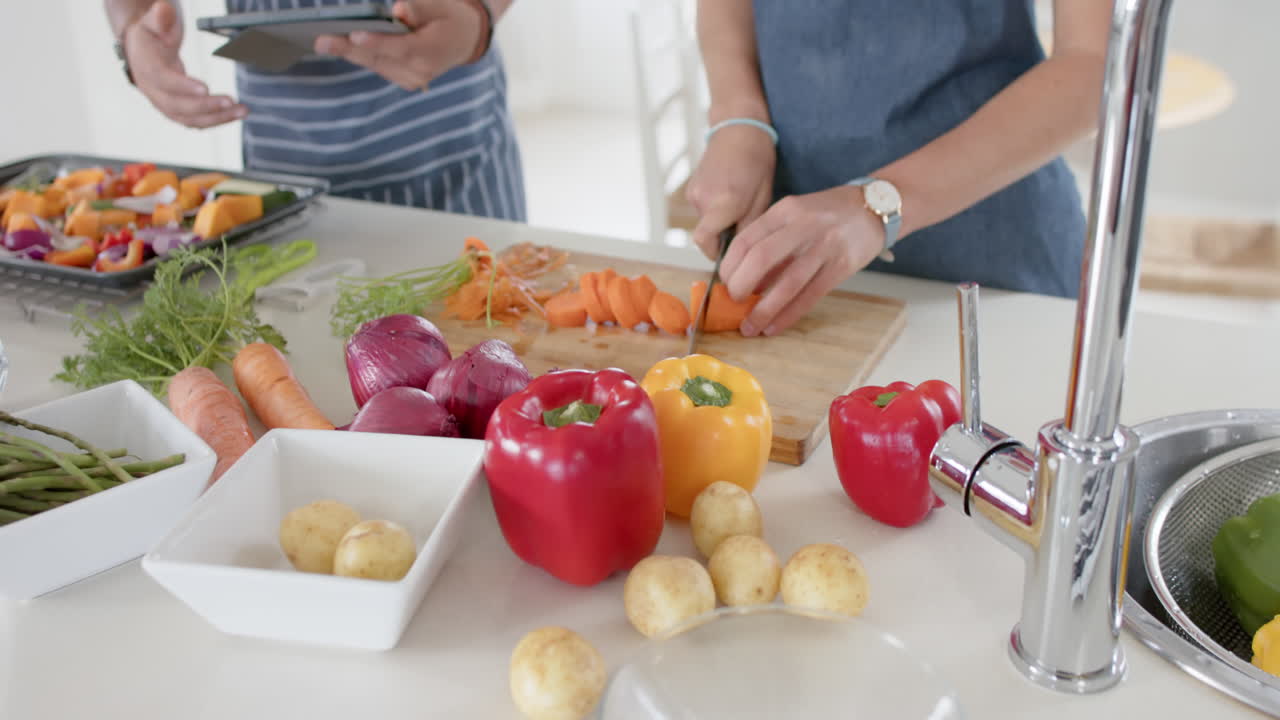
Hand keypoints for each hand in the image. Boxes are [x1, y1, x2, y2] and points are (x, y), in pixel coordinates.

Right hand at [123, 2, 246, 128]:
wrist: (141, 49)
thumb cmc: (152, 32)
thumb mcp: (153, 20)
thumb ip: (160, 17)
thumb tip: (163, 10)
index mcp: (145, 65)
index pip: (162, 79)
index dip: (182, 86)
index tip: (205, 88)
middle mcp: (152, 90)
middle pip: (177, 105)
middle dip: (205, 106)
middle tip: (231, 101)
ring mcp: (163, 103)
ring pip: (189, 119)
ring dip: (217, 118)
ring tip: (242, 110)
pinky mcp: (176, 110)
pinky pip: (196, 121)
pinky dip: (216, 120)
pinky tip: (235, 114)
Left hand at [314, 0, 485, 90]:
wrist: (465, 40)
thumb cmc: (449, 16)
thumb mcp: (440, 4)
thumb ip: (419, 7)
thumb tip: (397, 11)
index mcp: (431, 52)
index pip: (400, 47)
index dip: (376, 41)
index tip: (355, 34)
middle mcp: (420, 71)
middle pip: (379, 59)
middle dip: (349, 48)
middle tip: (321, 41)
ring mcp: (411, 79)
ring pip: (374, 64)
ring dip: (349, 52)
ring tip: (323, 42)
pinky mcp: (403, 80)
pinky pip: (377, 66)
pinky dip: (359, 55)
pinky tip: (339, 45)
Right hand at [684, 124, 775, 260]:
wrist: (739, 128)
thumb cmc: (757, 160)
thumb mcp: (762, 197)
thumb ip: (748, 227)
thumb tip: (742, 253)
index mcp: (723, 204)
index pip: (704, 242)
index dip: (714, 254)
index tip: (728, 256)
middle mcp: (703, 199)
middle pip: (707, 234)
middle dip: (723, 236)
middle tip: (744, 223)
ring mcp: (694, 192)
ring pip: (705, 221)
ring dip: (720, 220)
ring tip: (739, 202)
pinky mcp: (692, 187)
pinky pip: (703, 208)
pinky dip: (714, 208)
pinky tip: (729, 192)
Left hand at [719, 186, 886, 336]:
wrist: (875, 207)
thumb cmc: (828, 214)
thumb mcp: (796, 214)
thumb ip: (772, 239)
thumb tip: (745, 279)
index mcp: (785, 211)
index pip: (746, 239)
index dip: (729, 267)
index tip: (724, 284)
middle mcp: (802, 226)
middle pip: (761, 259)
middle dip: (740, 287)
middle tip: (734, 304)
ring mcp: (824, 246)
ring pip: (787, 283)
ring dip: (763, 310)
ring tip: (750, 328)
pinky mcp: (841, 266)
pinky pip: (810, 296)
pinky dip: (789, 315)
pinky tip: (774, 326)